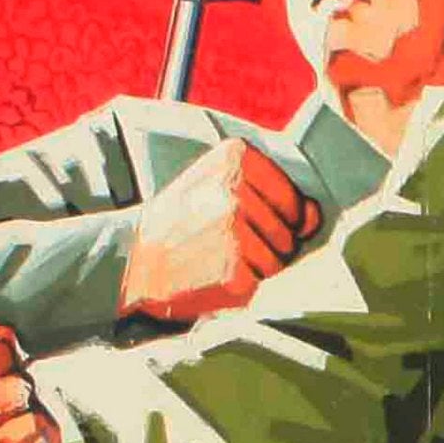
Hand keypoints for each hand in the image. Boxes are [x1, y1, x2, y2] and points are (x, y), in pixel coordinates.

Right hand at [119, 138, 322, 321]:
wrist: (128, 259)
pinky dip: (241, 286)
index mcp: (236, 156)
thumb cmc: (182, 222)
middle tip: (218, 240)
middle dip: (265, 243)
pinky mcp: (233, 270)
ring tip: (214, 256)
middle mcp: (236, 189)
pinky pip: (262, 282)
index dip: (272, 218)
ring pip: (280, 259)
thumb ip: (275, 194)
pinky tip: (210, 274)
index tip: (230, 216)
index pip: (294, 199)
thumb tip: (314, 216)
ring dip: (255, 266)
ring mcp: (234, 230)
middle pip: (290, 231)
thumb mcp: (219, 186)